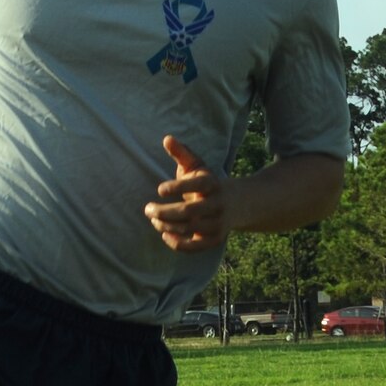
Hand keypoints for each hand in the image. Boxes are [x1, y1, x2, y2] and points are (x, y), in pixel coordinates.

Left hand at [144, 136, 225, 250]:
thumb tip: (166, 138)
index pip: (198, 185)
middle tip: (148, 208)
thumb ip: (182, 153)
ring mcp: (217, 224)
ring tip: (154, 218)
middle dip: (164, 212)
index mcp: (213, 184)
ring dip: (166, 225)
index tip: (159, 189)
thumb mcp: (197, 166)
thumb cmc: (208, 183)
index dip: (178, 187)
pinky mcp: (214, 239)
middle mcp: (217, 205)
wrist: (237, 205)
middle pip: (189, 211)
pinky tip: (164, 234)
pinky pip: (194, 247)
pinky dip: (176, 243)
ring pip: (188, 228)